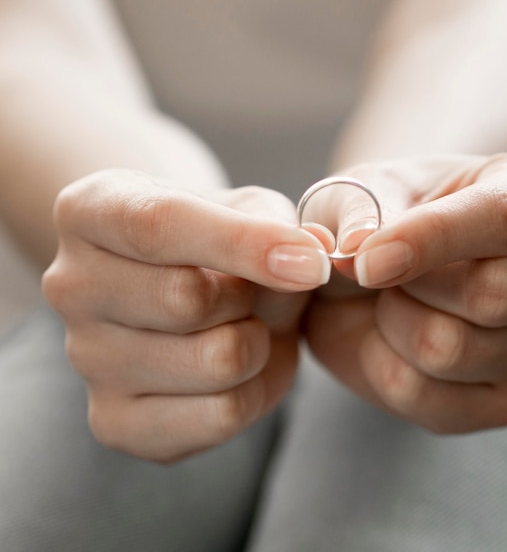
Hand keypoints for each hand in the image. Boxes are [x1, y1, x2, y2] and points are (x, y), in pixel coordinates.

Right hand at [43, 169, 329, 462]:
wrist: (190, 286)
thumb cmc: (220, 241)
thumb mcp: (250, 209)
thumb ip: (277, 225)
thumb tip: (309, 259)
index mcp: (89, 212)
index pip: (158, 225)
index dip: (244, 244)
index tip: (311, 262)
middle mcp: (71, 286)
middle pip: (186, 300)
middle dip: (252, 297)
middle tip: (254, 291)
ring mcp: (87, 360)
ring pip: (216, 362)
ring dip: (258, 343)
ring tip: (244, 325)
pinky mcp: (114, 422)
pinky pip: (220, 416)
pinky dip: (254, 391)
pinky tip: (238, 368)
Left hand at [305, 154, 506, 432]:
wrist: (363, 274)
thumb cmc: (375, 220)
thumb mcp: (357, 191)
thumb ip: (357, 210)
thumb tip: (358, 246)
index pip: (506, 217)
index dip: (429, 240)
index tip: (366, 260)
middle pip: (495, 295)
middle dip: (408, 286)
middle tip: (379, 270)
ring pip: (451, 350)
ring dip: (392, 324)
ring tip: (391, 298)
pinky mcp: (505, 398)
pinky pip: (438, 404)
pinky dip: (389, 374)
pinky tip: (393, 342)